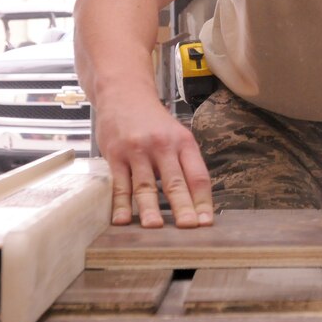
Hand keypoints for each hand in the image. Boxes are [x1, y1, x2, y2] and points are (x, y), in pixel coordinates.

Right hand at [96, 96, 213, 228]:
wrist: (124, 94)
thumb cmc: (152, 121)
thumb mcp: (176, 135)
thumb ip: (184, 163)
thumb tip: (196, 200)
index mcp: (184, 143)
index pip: (198, 176)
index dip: (203, 200)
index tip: (206, 222)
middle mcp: (163, 146)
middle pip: (175, 182)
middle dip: (183, 207)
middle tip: (189, 227)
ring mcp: (138, 150)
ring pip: (145, 185)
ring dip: (150, 208)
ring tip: (155, 228)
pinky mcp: (115, 155)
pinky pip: (119, 184)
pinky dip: (120, 204)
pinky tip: (122, 220)